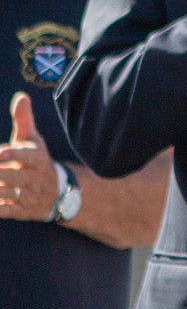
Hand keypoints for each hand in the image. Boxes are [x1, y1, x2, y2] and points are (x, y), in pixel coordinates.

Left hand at [0, 93, 58, 220]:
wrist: (58, 193)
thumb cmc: (35, 160)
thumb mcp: (33, 140)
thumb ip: (24, 120)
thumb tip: (21, 96)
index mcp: (37, 159)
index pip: (28, 156)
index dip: (15, 155)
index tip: (1, 152)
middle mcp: (33, 178)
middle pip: (15, 177)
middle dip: (0, 174)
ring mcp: (27, 196)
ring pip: (8, 194)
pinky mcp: (20, 210)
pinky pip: (6, 212)